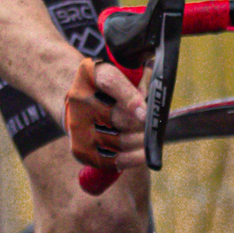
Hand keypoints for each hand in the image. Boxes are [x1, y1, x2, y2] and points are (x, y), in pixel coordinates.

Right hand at [65, 53, 147, 183]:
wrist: (78, 103)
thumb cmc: (109, 88)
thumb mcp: (122, 73)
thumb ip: (140, 79)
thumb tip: (150, 106)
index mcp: (90, 73)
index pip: (110, 82)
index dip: (130, 97)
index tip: (146, 113)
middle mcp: (79, 98)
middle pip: (118, 117)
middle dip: (143, 124)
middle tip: (157, 127)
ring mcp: (76, 125)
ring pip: (119, 140)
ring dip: (140, 142)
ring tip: (152, 140)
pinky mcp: (79, 149)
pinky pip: (109, 160)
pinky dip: (130, 159)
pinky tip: (143, 155)